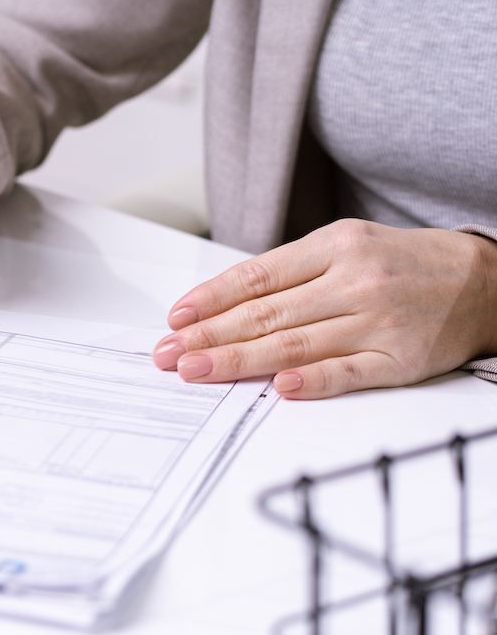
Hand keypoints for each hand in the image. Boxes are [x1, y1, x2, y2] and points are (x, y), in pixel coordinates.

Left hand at [151, 220, 496, 398]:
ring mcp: (378, 321)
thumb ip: (289, 274)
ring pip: (296, 343)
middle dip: (209, 336)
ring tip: (197, 370)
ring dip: (239, 361)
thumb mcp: (344, 247)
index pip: (257, 277)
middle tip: (169, 354)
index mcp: (335, 247)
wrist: (484, 281)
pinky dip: (313, 381)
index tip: (176, 319)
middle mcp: (354, 281)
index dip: (211, 300)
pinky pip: (350, 372)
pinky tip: (279, 388)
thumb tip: (222, 306)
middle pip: (267, 313)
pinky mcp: (401, 359)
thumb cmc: (401, 264)